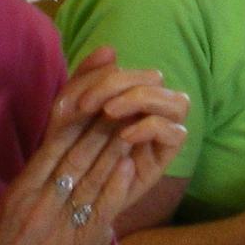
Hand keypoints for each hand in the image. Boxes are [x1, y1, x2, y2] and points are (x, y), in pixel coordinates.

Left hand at [60, 47, 192, 225]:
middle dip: (125, 85)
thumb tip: (110, 49)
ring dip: (143, 100)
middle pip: (158, 81)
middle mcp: (152, 110)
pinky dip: (152, 127)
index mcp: (132, 95)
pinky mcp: (165, 157)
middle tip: (94, 106)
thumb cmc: (67, 149)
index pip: (136, 71)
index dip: (110, 78)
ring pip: (178, 101)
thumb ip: (84, 78)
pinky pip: (178, 133)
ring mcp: (162, 133)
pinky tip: (124, 136)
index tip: (81, 101)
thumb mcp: (68, 111)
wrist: (66, 195)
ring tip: (111, 114)